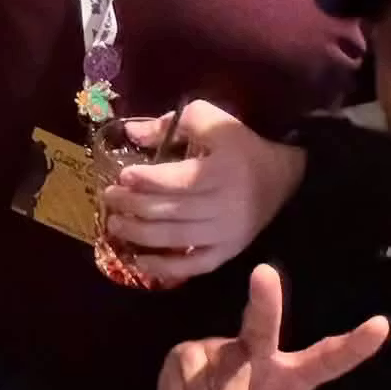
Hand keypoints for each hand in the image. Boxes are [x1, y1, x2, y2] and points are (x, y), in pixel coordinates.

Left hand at [100, 102, 308, 286]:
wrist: (282, 178)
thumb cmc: (241, 146)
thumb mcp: (211, 121)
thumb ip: (171, 124)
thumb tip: (132, 133)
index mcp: (221, 172)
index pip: (177, 181)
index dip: (146, 180)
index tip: (122, 176)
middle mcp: (224, 207)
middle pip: (170, 211)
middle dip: (133, 206)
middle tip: (108, 198)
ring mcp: (226, 234)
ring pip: (176, 239)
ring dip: (140, 235)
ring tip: (114, 224)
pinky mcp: (228, 252)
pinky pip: (194, 266)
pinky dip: (166, 268)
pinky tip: (141, 261)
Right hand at [156, 264, 388, 389]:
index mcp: (293, 376)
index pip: (329, 359)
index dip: (355, 346)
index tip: (383, 325)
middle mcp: (258, 353)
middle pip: (262, 324)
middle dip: (265, 299)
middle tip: (265, 272)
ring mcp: (220, 349)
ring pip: (224, 383)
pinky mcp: (187, 354)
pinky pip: (192, 384)